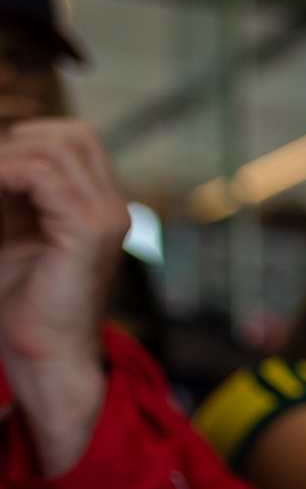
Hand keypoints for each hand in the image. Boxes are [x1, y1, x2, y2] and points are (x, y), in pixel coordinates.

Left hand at [0, 120, 127, 476]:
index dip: (25, 141)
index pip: (72, 140)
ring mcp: (107, 218)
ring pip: (56, 146)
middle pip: (72, 135)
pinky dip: (3, 176)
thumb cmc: (21, 300)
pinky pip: (42, 175)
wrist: (42, 353)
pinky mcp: (91, 232)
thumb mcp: (10, 228)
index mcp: (98, 207)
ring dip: (5, 159)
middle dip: (16, 143)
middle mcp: (111, 208)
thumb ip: (8, 190)